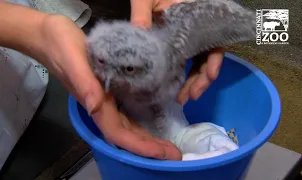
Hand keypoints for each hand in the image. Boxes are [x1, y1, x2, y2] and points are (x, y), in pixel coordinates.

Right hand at [36, 15, 180, 159]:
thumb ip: (83, 83)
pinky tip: (153, 121)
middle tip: (175, 154)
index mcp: (95, 102)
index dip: (140, 146)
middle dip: (150, 147)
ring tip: (168, 145)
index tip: (163, 153)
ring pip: (128, 125)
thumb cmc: (59, 45)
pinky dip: (141, 120)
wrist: (49, 36)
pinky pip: (127, 111)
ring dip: (147, 137)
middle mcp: (101, 105)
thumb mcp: (72, 59)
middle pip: (127, 134)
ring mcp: (105, 99)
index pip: (119, 133)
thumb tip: (95, 106)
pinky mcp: (109, 89)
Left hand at [130, 0, 225, 104]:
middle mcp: (195, 31)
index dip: (214, 60)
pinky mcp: (177, 44)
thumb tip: (138, 33)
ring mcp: (187, 39)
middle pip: (207, 58)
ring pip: (198, 63)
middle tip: (189, 96)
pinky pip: (186, 62)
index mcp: (195, 18)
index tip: (210, 75)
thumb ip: (142, 12)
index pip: (213, 41)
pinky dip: (183, 76)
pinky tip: (174, 88)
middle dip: (201, 79)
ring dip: (193, 82)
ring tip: (182, 99)